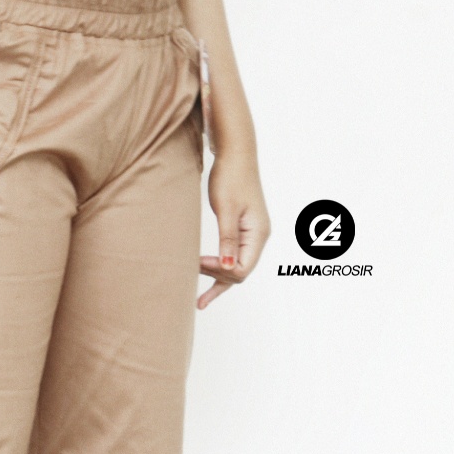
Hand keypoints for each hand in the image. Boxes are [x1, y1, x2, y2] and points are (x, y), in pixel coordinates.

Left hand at [198, 147, 270, 308]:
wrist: (235, 154)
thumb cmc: (230, 177)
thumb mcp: (227, 209)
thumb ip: (227, 240)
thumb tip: (229, 268)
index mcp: (258, 233)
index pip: (242, 269)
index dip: (220, 272)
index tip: (196, 264)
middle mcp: (258, 237)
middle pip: (241, 272)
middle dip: (218, 282)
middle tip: (195, 296)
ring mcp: (251, 234)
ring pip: (236, 267)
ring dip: (218, 280)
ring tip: (199, 300)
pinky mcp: (241, 229)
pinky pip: (233, 256)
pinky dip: (220, 268)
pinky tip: (206, 274)